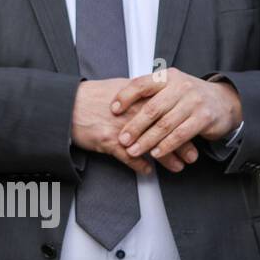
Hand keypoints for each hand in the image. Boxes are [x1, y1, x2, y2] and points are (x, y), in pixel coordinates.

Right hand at [72, 78, 200, 174]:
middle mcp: (134, 114)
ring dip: (166, 159)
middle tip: (192, 156)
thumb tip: (152, 94)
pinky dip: (140, 166)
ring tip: (177, 167)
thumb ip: (137, 93)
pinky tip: (147, 171)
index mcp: (138, 99)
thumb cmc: (89, 96)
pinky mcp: (110, 142)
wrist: (66, 105)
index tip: (192, 133)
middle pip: (165, 132)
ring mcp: (123, 129)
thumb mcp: (117, 87)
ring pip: (152, 147)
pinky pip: (130, 158)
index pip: (168, 113)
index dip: (182, 125)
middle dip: (181, 146)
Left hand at [111, 68, 242, 162]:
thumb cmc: (188, 96)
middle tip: (122, 139)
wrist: (224, 100)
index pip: (142, 84)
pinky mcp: (204, 118)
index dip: (125, 96)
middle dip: (134, 126)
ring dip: (147, 140)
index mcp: (167, 77)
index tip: (113, 110)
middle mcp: (180, 87)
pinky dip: (167, 146)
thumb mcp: (170, 87)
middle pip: (152, 108)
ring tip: (134, 150)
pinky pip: (181, 134)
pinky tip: (156, 153)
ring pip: (165, 124)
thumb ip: (149, 93)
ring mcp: (193, 102)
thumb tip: (116, 104)